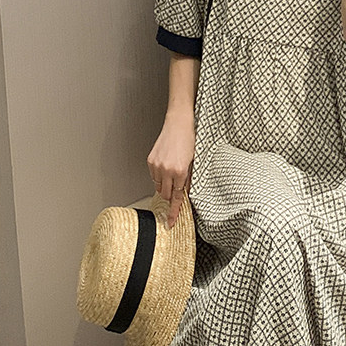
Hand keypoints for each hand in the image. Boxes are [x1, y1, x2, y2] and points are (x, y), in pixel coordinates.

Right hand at [146, 111, 194, 227]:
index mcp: (180, 171)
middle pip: (166, 194)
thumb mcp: (195, 161)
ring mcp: (157, 165)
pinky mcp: (150, 160)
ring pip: (159, 186)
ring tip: (172, 173)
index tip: (171, 223)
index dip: (174, 212)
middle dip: (172, 194)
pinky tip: (166, 166)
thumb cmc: (189, 139)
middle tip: (178, 186)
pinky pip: (153, 176)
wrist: (179, 123)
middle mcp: (167, 170)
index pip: (177, 198)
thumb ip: (190, 179)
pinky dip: (159, 176)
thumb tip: (186, 193)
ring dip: (165, 185)